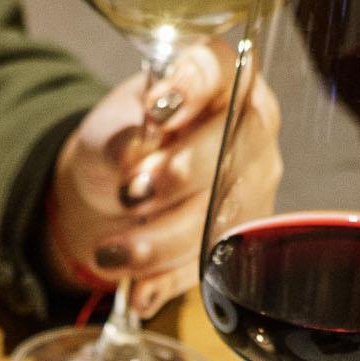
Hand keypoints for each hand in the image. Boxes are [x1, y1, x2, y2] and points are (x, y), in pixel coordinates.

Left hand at [44, 40, 279, 316]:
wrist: (115, 192)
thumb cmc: (121, 144)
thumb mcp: (107, 131)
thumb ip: (119, 135)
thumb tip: (133, 151)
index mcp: (220, 78)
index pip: (221, 70)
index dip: (193, 86)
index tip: (156, 107)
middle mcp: (249, 128)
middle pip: (229, 150)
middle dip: (179, 177)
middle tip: (130, 193)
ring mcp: (252, 186)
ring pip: (220, 216)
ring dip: (163, 240)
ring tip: (111, 252)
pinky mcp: (242, 239)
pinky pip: (212, 264)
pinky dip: (170, 279)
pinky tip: (140, 291)